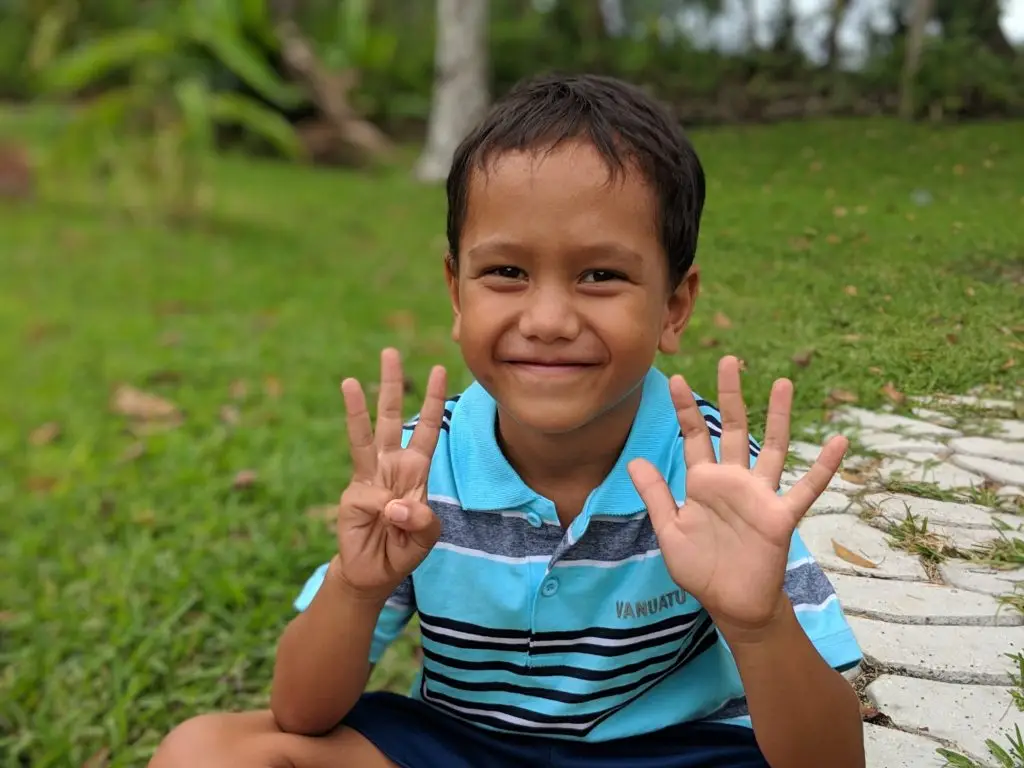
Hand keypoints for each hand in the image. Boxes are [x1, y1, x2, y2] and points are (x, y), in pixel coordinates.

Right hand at [334, 348, 446, 602]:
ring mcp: (369, 478)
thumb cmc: (403, 549)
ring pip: (366, 436)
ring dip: (357, 408)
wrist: (374, 572)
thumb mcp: (426, 537)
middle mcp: (391, 466)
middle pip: (392, 418)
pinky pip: (366, 491)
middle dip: (392, 385)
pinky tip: (386, 517)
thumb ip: (422, 520)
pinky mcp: (354, 496)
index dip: (433, 401)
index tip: (439, 369)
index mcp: (415, 471)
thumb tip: (395, 505)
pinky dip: (376, 501)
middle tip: (390, 351)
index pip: (426, 428)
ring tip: (348, 379)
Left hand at [627, 356, 847, 637]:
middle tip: (730, 360)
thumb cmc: (701, 568)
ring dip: (778, 417)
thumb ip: (656, 495)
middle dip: (730, 395)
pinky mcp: (780, 516)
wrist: (731, 604)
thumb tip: (634, 460)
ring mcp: (759, 495)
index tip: (676, 378)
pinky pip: (806, 488)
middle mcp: (733, 481)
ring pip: (771, 447)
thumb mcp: (669, 530)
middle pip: (733, 428)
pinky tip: (838, 442)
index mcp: (704, 482)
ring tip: (783, 383)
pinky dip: (823, 467)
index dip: (685, 409)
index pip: (694, 436)